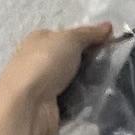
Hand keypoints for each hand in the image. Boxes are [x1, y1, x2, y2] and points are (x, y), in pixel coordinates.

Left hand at [0, 23, 116, 134]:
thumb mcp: (69, 39)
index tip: (109, 43)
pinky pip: (72, 99)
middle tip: (110, 63)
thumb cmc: (44, 65)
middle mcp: (37, 61)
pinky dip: (83, 99)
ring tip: (108, 81)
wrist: (25, 108)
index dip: (88, 37)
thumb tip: (107, 27)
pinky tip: (97, 98)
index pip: (67, 36)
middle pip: (71, 58)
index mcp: (38, 40)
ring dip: (89, 81)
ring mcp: (42, 85)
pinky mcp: (48, 106)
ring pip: (73, 80)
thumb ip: (89, 33)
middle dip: (91, 61)